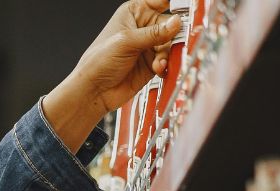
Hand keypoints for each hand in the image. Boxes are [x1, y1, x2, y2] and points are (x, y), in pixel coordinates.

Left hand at [43, 0, 181, 150]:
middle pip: (171, 23)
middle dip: (173, 34)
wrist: (93, 92)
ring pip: (171, 42)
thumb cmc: (98, 62)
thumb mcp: (126, 42)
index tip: (186, 10)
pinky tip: (158, 69)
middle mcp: (143, 27)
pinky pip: (168, 59)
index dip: (176, 3)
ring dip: (167, 53)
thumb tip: (176, 23)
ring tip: (158, 63)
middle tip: (172, 43)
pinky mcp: (152, 62)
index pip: (161, 1)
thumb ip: (154, 33)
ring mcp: (148, 45)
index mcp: (134, 12)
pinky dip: (166, 64)